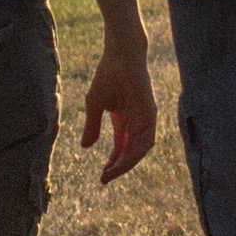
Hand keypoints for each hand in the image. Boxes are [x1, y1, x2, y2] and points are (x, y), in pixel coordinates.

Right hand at [81, 42, 159, 186]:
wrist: (120, 56)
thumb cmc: (107, 75)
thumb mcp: (94, 105)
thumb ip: (92, 126)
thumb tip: (85, 148)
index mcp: (124, 120)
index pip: (121, 148)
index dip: (113, 163)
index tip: (102, 176)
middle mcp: (137, 123)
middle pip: (130, 152)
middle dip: (118, 167)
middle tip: (105, 178)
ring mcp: (145, 119)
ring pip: (139, 150)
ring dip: (126, 164)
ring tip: (111, 173)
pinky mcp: (150, 114)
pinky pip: (146, 140)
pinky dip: (135, 153)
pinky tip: (123, 162)